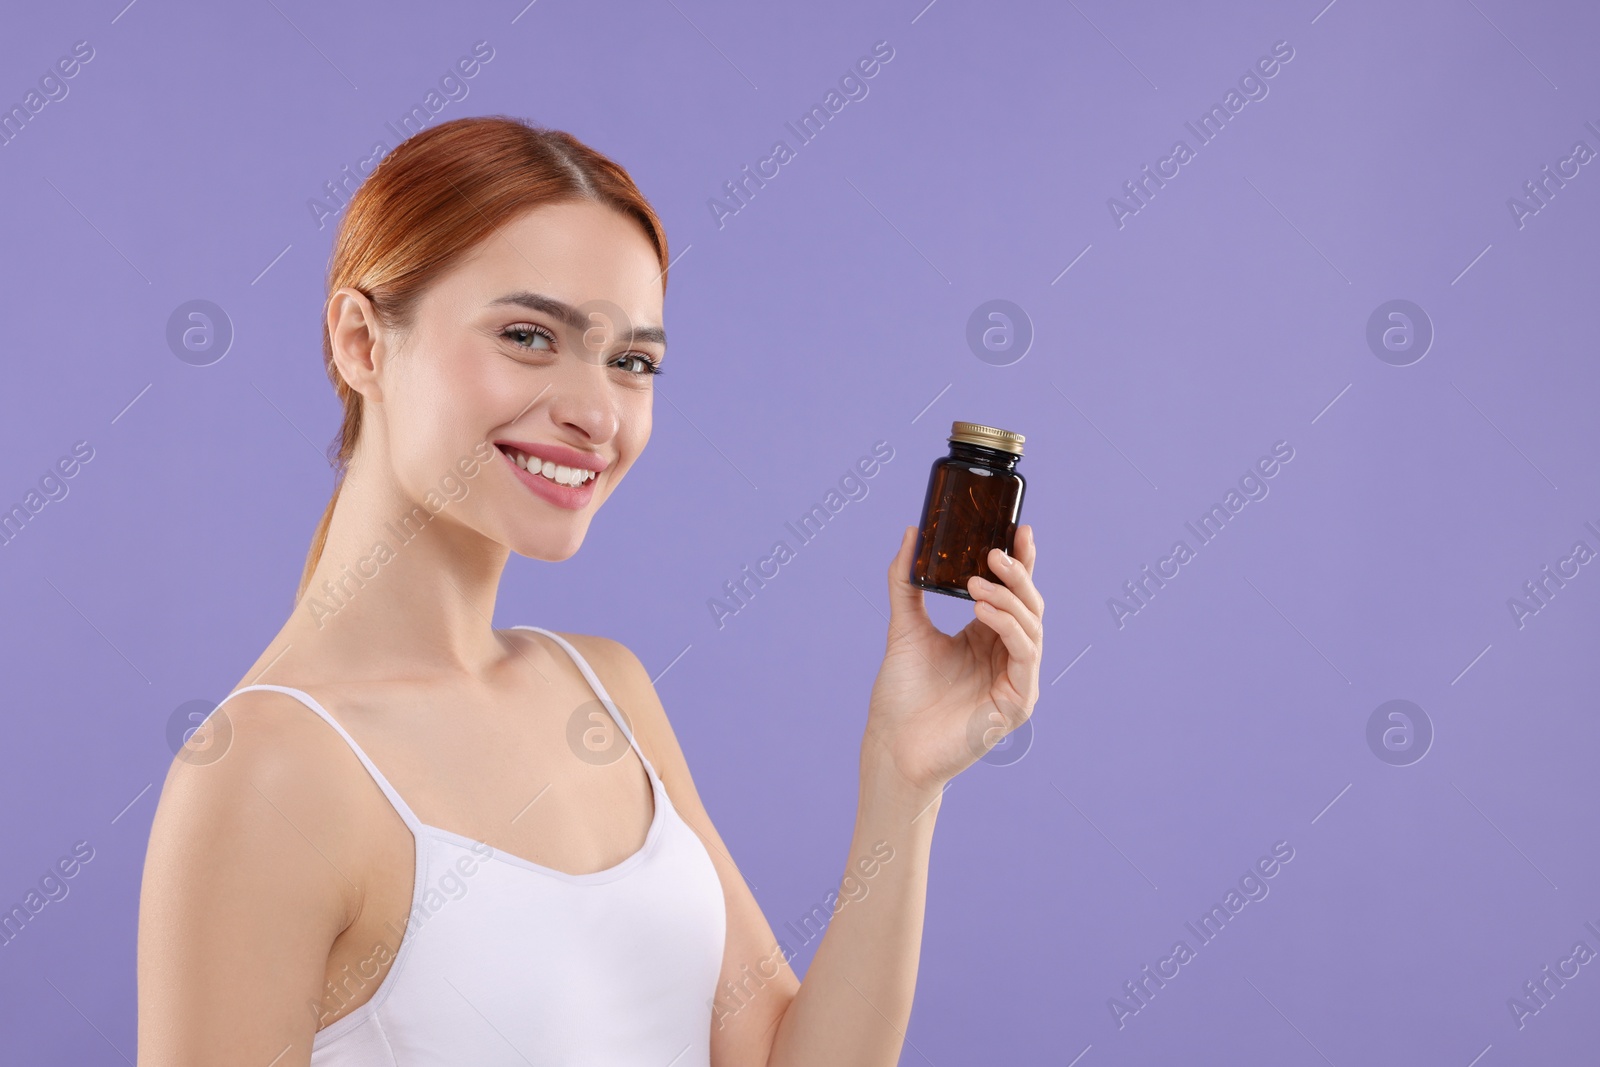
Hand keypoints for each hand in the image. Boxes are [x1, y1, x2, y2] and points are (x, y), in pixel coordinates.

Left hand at [860, 524, 1043, 795]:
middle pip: (1028, 604)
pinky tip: (985, 611)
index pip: (1012, 592)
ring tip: (978, 583)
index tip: (1018, 528)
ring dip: (1008, 598)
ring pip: (1031, 625)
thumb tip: (911, 533)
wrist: (893, 743)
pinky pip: (1025, 654)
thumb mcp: (905, 626)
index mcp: (986, 636)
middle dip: (1017, 573)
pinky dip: (1009, 626)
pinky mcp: (1019, 701)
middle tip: (994, 550)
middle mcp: (1006, 655)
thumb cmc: (901, 693)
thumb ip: (906, 581)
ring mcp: (1016, 679)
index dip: (1021, 561)